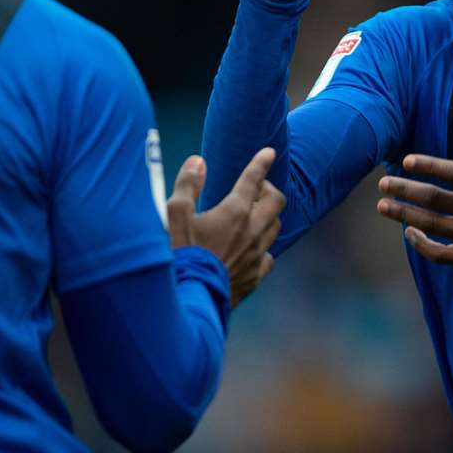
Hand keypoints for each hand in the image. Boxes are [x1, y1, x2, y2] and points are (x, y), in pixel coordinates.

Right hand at [167, 149, 285, 305]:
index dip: (261, 162)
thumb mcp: (175, 215)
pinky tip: (250, 249)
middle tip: (253, 190)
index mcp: (234, 212)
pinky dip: (262, 248)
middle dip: (268, 189)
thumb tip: (198, 161)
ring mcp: (257, 255)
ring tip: (251, 215)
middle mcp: (252, 231)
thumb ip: (187, 185)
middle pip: (276, 201)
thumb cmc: (179, 255)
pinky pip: (268, 256)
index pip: (253, 179)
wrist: (190, 299)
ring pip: (275, 227)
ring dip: (267, 216)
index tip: (269, 152)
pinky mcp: (255, 276)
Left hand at [376, 120, 452, 278]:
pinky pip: (442, 256)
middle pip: (438, 200)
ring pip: (434, 226)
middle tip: (384, 184)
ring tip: (383, 206)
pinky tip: (408, 232)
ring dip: (405, 215)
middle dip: (407, 191)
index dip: (431, 166)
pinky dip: (422, 246)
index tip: (407, 160)